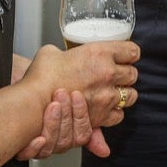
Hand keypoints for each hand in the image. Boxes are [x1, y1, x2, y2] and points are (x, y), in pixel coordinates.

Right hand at [17, 41, 139, 157]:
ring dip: (124, 94)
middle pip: (133, 74)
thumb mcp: (53, 53)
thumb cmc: (41, 74)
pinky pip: (119, 115)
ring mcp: (106, 96)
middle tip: (118, 75)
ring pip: (131, 96)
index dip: (130, 54)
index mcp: (100, 52)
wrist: (34, 99)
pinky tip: (107, 109)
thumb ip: (66, 54)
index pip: (131, 51)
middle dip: (127, 75)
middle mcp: (107, 73)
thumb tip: (66, 57)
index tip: (127, 56)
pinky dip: (115, 113)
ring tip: (113, 93)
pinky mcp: (101, 115)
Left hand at [18, 89, 92, 159]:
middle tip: (62, 94)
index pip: (82, 135)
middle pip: (67, 140)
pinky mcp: (21, 147)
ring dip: (53, 124)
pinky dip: (34, 147)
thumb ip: (93, 122)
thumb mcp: (73, 101)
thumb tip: (105, 150)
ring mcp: (39, 146)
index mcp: (69, 135)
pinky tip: (36, 135)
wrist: (22, 84)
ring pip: (52, 145)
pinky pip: (30, 154)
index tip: (78, 95)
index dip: (81, 116)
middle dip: (66, 116)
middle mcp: (55, 143)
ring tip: (51, 103)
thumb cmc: (47, 91)